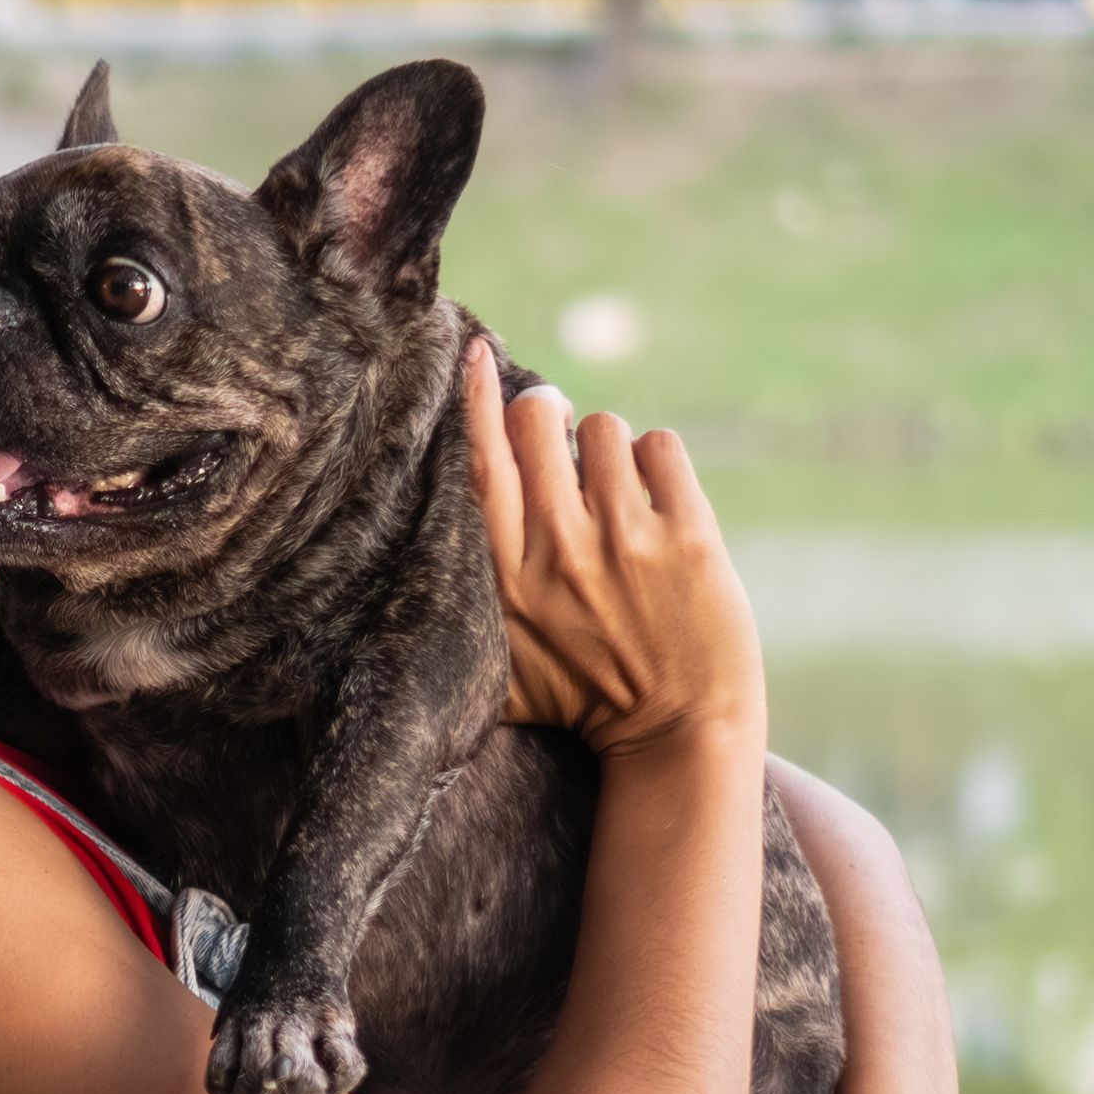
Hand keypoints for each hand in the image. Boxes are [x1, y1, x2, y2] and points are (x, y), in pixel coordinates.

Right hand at [462, 341, 763, 754]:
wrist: (680, 738)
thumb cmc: (582, 708)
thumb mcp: (499, 674)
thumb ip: (459, 621)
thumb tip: (406, 572)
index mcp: (505, 582)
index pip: (482, 465)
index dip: (477, 400)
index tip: (473, 355)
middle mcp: (558, 553)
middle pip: (537, 423)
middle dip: (545, 415)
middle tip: (556, 440)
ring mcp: (625, 542)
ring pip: (603, 428)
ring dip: (605, 449)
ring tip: (612, 494)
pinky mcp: (688, 538)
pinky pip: (661, 447)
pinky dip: (656, 462)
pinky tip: (655, 502)